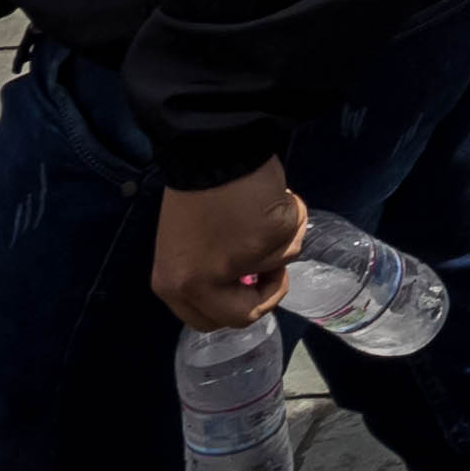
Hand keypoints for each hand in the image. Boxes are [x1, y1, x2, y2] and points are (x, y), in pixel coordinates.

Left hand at [152, 160, 305, 332]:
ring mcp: (238, 262)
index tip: (249, 288)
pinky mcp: (269, 238)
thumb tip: (243, 283)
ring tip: (263, 207)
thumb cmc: (198, 193)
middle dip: (267, 294)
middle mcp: (202, 283)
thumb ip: (207, 273)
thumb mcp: (187, 247)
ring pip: (279, 263)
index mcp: (174, 286)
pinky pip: (294, 235)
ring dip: (280, 237)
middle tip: (273, 270)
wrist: (213, 149)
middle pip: (245, 314)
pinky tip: (275, 196)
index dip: (236, 308)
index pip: (210, 321)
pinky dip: (292, 215)